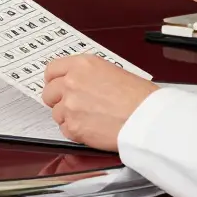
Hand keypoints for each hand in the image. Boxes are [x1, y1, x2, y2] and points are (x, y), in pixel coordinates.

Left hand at [42, 54, 158, 150]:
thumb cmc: (139, 96)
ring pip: (56, 113)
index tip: (56, 85)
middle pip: (48, 92)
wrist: (147, 117)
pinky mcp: (73, 127)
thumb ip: (88, 75)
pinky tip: (91, 127)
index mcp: (82, 65)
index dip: (53, 80)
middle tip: (72, 105)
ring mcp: (70, 105)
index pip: (51, 70)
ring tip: (89, 118)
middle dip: (58, 100)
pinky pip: (64, 130)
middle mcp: (72, 82)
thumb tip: (78, 81)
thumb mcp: (112, 71)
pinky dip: (74, 131)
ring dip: (68, 117)